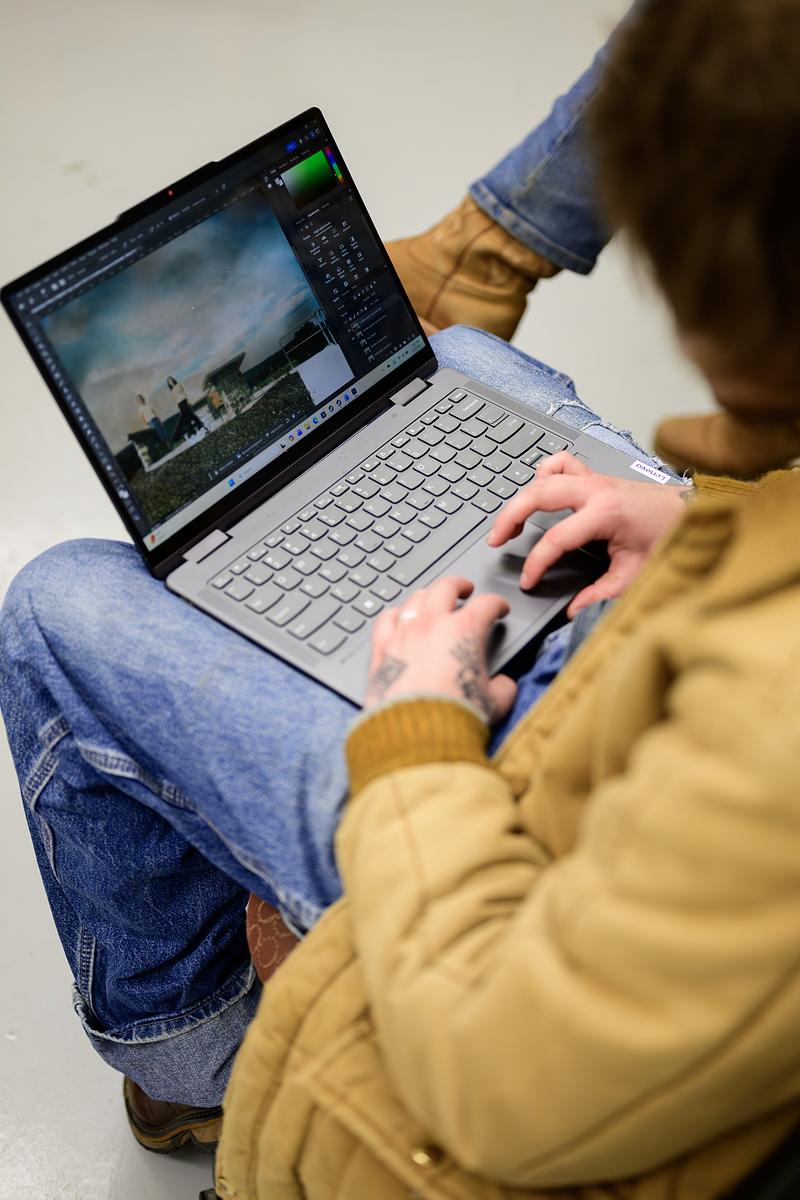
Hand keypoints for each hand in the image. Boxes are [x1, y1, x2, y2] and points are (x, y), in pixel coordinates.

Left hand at [364, 576, 517, 721]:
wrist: (417, 735)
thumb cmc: (453, 717)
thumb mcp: (495, 703)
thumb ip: (504, 687)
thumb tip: (504, 685)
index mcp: (465, 630)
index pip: (486, 604)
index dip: (497, 604)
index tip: (499, 609)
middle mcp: (432, 624)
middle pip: (446, 586)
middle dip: (459, 584)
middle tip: (465, 588)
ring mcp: (403, 634)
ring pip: (415, 598)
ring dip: (428, 595)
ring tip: (433, 599)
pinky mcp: (382, 650)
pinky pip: (386, 619)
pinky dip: (396, 614)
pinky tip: (399, 618)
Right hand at [487, 453, 689, 616]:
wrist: (689, 511)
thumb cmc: (667, 537)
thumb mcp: (635, 574)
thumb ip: (601, 594)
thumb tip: (575, 610)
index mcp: (605, 513)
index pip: (556, 538)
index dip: (536, 562)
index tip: (527, 580)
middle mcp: (596, 490)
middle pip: (538, 495)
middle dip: (510, 517)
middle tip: (495, 540)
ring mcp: (594, 479)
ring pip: (543, 476)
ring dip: (520, 496)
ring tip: (507, 521)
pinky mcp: (595, 477)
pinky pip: (561, 463)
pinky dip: (544, 472)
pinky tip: (537, 490)